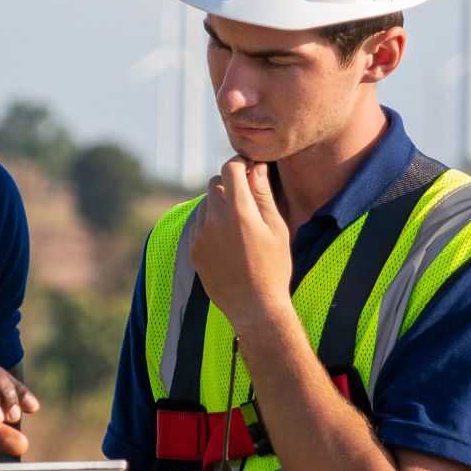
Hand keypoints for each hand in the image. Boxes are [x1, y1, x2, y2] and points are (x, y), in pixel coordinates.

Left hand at [189, 156, 291, 326]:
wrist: (254, 307)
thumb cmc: (274, 267)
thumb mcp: (276, 229)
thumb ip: (263, 195)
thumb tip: (256, 168)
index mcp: (239, 212)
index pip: (230, 169)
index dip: (240, 163)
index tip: (249, 167)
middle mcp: (214, 221)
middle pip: (215, 183)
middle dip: (230, 184)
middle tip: (247, 196)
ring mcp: (200, 236)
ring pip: (206, 204)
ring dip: (220, 205)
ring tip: (239, 225)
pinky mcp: (193, 250)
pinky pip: (199, 225)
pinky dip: (211, 225)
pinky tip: (229, 242)